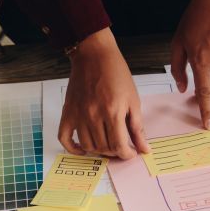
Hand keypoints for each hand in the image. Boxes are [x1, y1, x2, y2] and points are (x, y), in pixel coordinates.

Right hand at [58, 28, 149, 158]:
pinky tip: (84, 149)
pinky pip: (65, 138)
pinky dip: (73, 148)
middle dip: (116, 152)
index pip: (119, 146)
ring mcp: (78, 115)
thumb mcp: (133, 100)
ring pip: (88, 146)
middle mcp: (93, 116)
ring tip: (108, 146)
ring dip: (99, 151)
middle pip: (104, 148)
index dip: (127, 155)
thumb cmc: (116, 74)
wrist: (94, 55)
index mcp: (113, 112)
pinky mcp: (67, 112)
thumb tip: (144, 149)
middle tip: (121, 147)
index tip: (131, 153)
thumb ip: (138, 127)